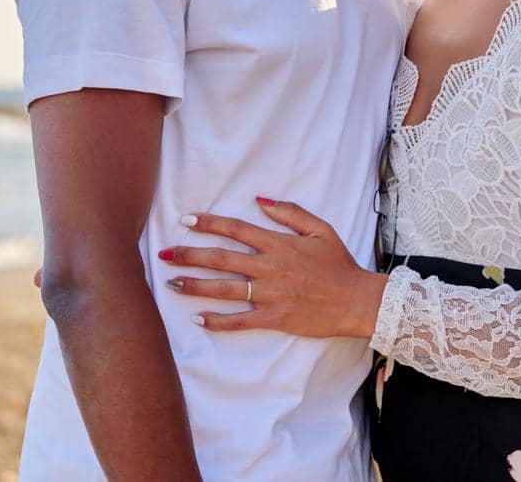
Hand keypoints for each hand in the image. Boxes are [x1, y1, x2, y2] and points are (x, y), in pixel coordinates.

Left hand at [159, 197, 385, 338]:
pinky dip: (217, 320)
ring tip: (171, 283)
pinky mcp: (274, 318)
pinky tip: (198, 319)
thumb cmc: (339, 264)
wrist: (356, 300)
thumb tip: (261, 200)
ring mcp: (270, 294)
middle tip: (164, 254)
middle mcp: (269, 267)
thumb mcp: (320, 229)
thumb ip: (290, 213)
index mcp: (278, 244)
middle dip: (189, 254)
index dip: (209, 223)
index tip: (186, 220)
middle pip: (221, 258)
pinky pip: (240, 320)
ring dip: (194, 285)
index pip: (236, 229)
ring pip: (224, 288)